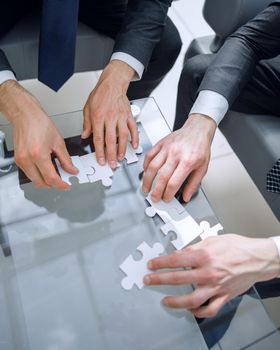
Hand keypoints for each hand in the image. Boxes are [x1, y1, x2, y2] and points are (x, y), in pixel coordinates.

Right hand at [0, 81, 77, 188]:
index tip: (67, 185)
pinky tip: (46, 169)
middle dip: (53, 185)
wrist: (25, 115)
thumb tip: (71, 170)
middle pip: (41, 183)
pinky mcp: (18, 160)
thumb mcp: (58, 142)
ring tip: (56, 174)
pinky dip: (38, 174)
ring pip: (34, 180)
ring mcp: (21, 160)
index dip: (61, 185)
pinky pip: (29, 173)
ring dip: (45, 180)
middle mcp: (27, 159)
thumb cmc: (39, 123)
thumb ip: (66, 159)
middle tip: (63, 181)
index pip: (51, 178)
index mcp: (39, 155)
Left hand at [82, 60, 138, 168]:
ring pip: (123, 136)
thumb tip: (85, 135)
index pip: (99, 138)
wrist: (113, 83)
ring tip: (121, 157)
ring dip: (122, 149)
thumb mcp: (87, 107)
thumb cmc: (100, 94)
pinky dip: (135, 138)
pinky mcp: (129, 115)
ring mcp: (121, 117)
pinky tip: (134, 146)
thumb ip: (86, 123)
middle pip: (111, 140)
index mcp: (98, 117)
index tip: (101, 160)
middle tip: (112, 164)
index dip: (100, 152)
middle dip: (111, 154)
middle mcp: (110, 117)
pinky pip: (133, 128)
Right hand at [142, 114, 215, 202]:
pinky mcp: (161, 143)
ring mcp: (167, 148)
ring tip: (146, 188)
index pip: (174, 182)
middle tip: (154, 197)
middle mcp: (176, 154)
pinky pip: (149, 155)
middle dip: (156, 190)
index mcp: (188, 161)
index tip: (166, 198)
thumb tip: (186, 196)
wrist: (198, 129)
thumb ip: (193, 183)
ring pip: (152, 166)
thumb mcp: (203, 167)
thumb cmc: (200, 147)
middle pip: (161, 176)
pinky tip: (145, 172)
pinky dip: (145, 165)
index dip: (168, 193)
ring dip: (147, 180)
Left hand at [144, 235, 279, 317]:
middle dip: (159, 280)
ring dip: (175, 302)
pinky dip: (197, 312)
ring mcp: (216, 286)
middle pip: (177, 279)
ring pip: (191, 300)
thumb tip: (179, 253)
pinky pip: (209, 309)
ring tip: (165, 301)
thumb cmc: (238, 247)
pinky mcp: (224, 296)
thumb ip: (194, 247)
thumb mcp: (213, 239)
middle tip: (149, 280)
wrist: (258, 258)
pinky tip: (190, 309)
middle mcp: (208, 272)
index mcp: (204, 255)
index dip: (160, 263)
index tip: (152, 265)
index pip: (175, 260)